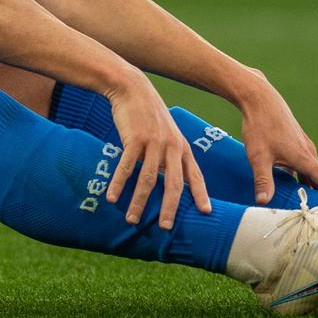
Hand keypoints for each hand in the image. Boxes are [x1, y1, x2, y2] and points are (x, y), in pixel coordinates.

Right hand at [105, 72, 210, 228]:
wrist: (133, 88)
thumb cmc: (149, 115)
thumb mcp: (167, 134)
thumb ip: (171, 156)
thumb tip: (171, 183)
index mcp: (182, 147)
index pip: (195, 175)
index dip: (201, 194)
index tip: (206, 213)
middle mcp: (171, 147)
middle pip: (174, 183)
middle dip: (170, 208)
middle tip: (165, 228)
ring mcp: (153, 142)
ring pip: (148, 179)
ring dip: (139, 202)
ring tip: (133, 220)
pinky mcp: (134, 138)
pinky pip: (126, 166)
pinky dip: (119, 183)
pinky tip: (112, 197)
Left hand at [232, 69, 317, 201]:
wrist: (260, 99)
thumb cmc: (260, 126)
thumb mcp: (259, 157)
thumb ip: (263, 180)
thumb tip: (263, 202)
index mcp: (304, 158)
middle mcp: (308, 152)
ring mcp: (303, 146)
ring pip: (311, 172)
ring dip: (313, 187)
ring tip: (314, 206)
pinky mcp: (295, 142)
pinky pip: (304, 164)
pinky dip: (304, 177)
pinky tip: (295, 186)